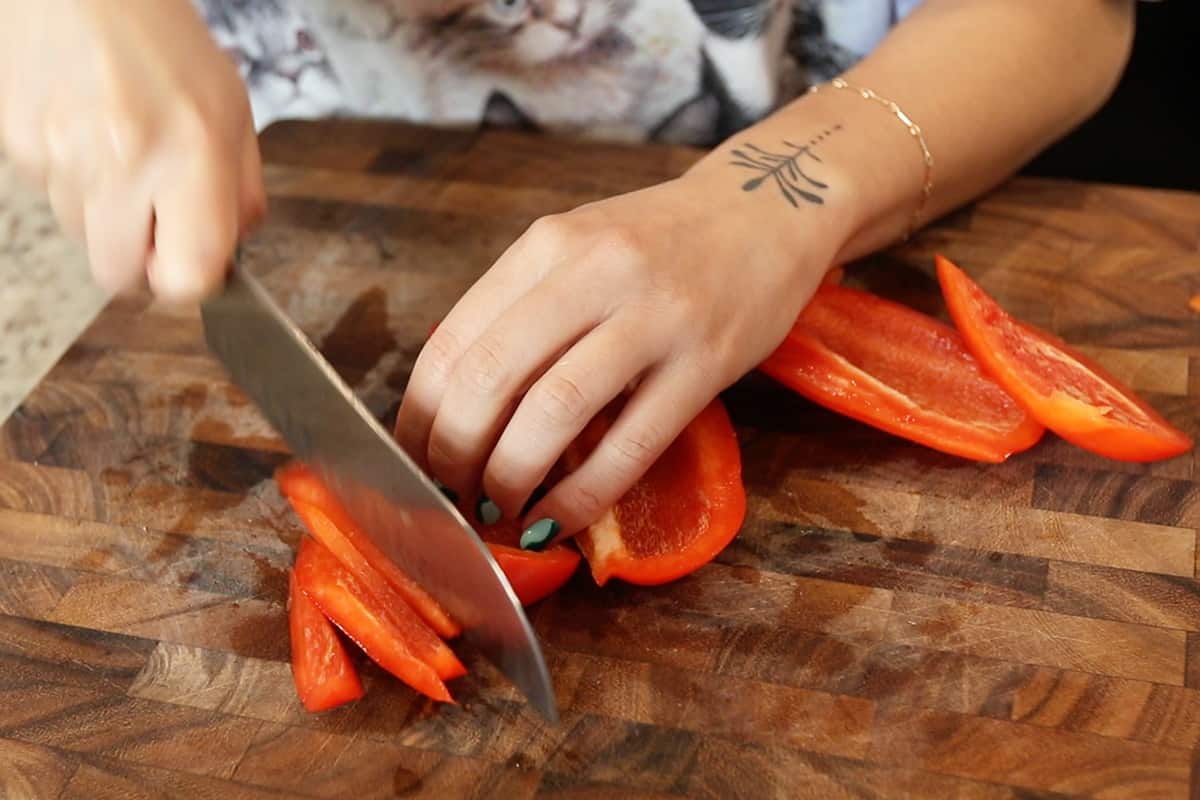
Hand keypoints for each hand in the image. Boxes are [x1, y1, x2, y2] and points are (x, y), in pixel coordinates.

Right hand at [0, 0, 264, 301]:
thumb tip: (233, 253)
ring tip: (123, 157)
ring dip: (108, 218)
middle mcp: (123, 163)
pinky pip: (51, 198)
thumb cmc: (162, 40)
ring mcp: (62, 157)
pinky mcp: (19, 147)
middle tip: (158, 224)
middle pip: (120, 278)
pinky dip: (73, 182)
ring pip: (83, 239)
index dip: (191, 282)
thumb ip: (243, 191)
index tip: (194, 263)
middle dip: (142, 264)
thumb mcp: (232, 110)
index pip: (187, 278)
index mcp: (191, 156)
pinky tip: (88, 134)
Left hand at [395, 165, 847, 536]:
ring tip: (498, 512)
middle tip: (452, 496)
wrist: (769, 208)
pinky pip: (629, 445)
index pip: (451, 343)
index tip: (413, 464)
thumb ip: (521, 309)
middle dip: (453, 458)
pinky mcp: (705, 363)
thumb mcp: (578, 248)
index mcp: (546, 245)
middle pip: (488, 381)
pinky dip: (581, 496)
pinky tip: (558, 520)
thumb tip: (455, 411)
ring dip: (509, 480)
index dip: (419, 421)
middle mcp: (593, 272)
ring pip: (552, 414)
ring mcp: (653, 317)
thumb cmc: (661, 242)